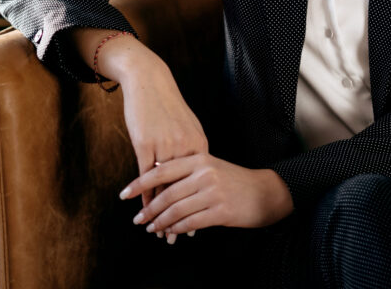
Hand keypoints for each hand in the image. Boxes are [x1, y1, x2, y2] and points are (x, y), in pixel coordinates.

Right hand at [118, 55, 207, 227]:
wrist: (148, 81)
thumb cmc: (166, 104)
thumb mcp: (186, 126)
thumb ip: (191, 149)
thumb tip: (196, 170)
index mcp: (198, 144)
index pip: (198, 183)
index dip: (196, 205)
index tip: (197, 225)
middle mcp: (185, 147)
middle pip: (183, 189)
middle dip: (180, 215)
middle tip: (179, 238)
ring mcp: (165, 146)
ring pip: (164, 187)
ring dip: (160, 211)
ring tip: (159, 231)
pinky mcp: (145, 144)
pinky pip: (146, 176)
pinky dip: (145, 195)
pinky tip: (143, 210)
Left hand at [120, 154, 294, 239]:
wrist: (265, 192)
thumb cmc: (234, 180)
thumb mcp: (211, 166)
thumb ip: (187, 170)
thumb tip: (156, 175)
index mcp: (200, 159)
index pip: (162, 170)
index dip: (140, 183)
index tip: (125, 194)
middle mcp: (205, 174)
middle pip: (167, 194)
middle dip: (149, 209)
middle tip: (138, 218)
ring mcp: (213, 193)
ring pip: (176, 210)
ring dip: (160, 222)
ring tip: (150, 228)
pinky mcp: (220, 211)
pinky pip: (190, 222)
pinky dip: (177, 229)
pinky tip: (170, 232)